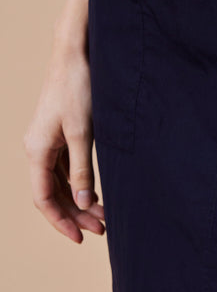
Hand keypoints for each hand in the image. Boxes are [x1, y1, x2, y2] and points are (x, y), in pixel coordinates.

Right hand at [23, 37, 105, 243]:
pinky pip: (66, 167)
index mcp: (37, 151)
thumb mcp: (83, 132)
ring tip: (104, 216)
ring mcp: (48, 141)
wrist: (76, 54)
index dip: (61, 221)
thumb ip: (83, 168)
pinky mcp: (60, 133)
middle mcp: (37, 148)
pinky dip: (80, 182)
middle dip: (75, 213)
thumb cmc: (78, 89)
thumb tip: (83, 202)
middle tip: (101, 229)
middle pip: (53, 193)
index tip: (80, 237)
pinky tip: (97, 192)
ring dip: (80, 199)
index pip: (45, 198)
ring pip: (61, 181)